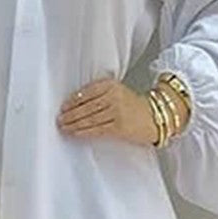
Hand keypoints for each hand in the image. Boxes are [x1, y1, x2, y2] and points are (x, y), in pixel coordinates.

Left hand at [56, 77, 188, 146]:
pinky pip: (96, 129)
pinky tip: (75, 133)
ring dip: (73, 124)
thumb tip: (75, 104)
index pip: (86, 92)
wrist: (157, 116)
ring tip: (64, 127)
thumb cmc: (136, 106)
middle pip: (85, 106)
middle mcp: (113, 96)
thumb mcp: (118, 91)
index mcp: (111, 84)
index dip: (72, 101)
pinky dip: (83, 131)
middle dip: (70, 114)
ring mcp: (116, 111)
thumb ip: (99, 94)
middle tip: (60, 120)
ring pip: (89, 118)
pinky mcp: (119, 126)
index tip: (63, 107)